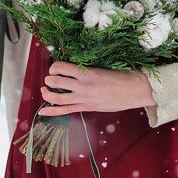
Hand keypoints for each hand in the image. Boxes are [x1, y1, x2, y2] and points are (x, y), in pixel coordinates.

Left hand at [38, 61, 154, 115]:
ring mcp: (83, 98)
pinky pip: (65, 110)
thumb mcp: (104, 66)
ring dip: (47, 93)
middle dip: (49, 79)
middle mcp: (82, 86)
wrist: (135, 90)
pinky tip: (42, 111)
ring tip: (45, 90)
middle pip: (56, 82)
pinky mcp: (87, 107)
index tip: (56, 67)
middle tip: (51, 78)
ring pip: (57, 98)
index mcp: (87, 72)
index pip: (61, 67)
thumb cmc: (123, 76)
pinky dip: (52, 111)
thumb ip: (89, 67)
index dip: (54, 66)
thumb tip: (75, 66)